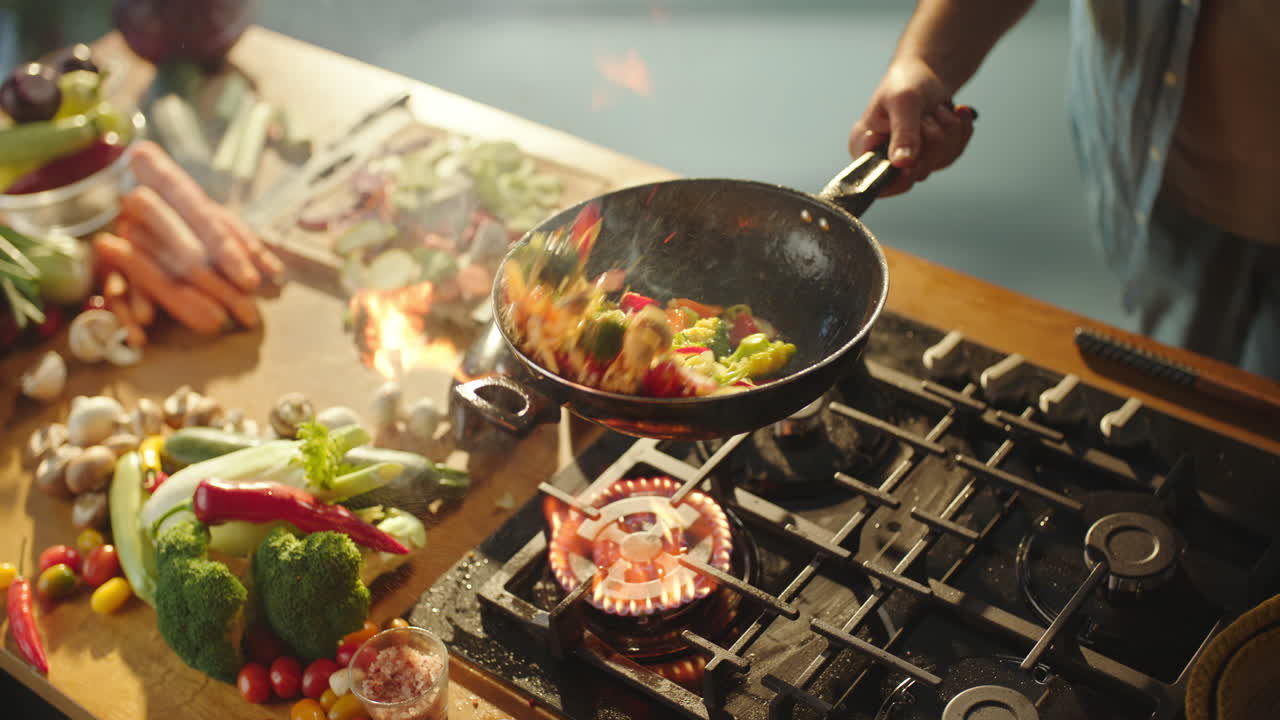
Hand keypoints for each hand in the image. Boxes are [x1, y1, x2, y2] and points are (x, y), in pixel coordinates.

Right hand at [848, 57, 976, 196]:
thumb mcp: (903, 101)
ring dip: (947, 130)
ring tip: (935, 109)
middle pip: (915, 171)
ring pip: (938, 161)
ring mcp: (909, 159)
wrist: (925, 72)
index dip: (896, 179)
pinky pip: (953, 154)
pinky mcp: (930, 155)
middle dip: (930, 140)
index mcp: (864, 147)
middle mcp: (884, 157)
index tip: (911, 166)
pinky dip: (960, 131)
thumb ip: (903, 133)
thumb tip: (902, 163)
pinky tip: (956, 113)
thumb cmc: (905, 81)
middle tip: (924, 116)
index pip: (874, 180)